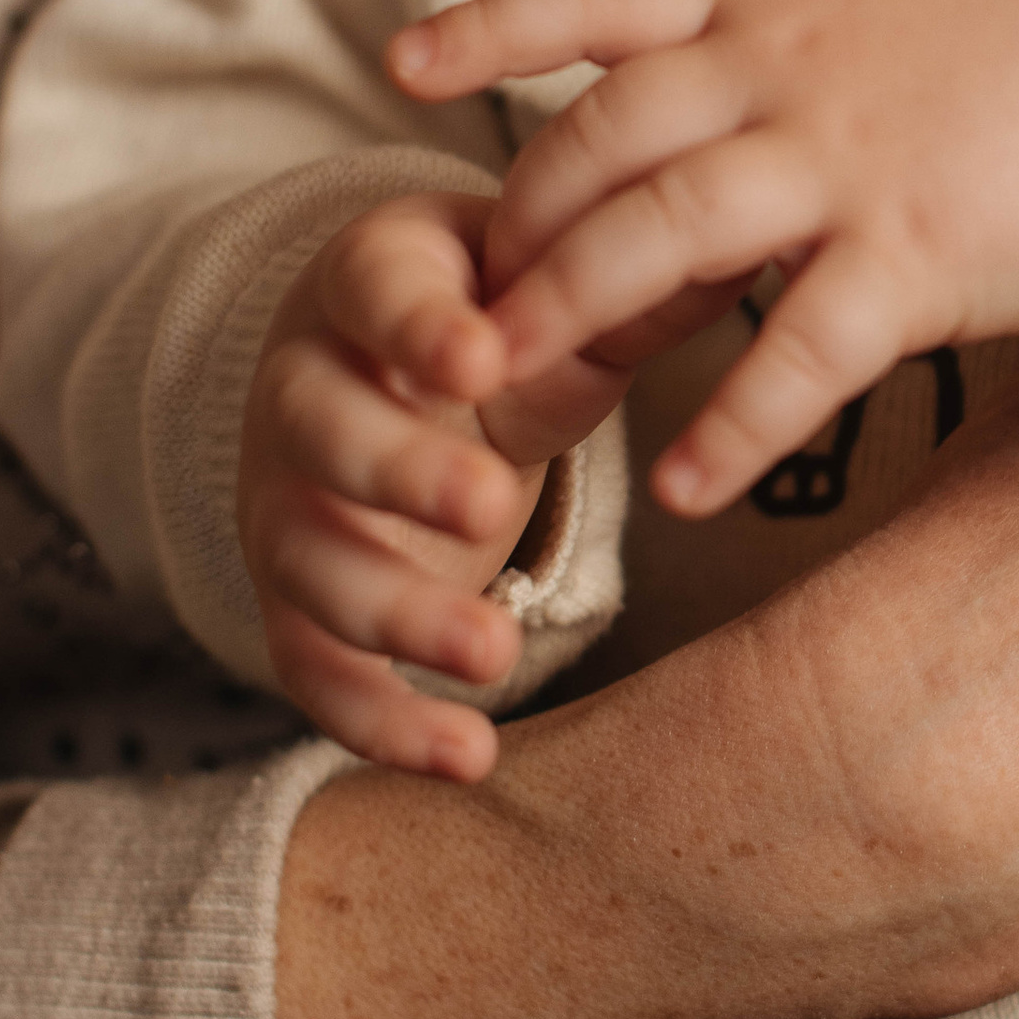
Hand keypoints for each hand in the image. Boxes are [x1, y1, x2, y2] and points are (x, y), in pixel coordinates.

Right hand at [239, 193, 568, 779]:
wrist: (401, 369)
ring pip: (308, 560)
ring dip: (397, 612)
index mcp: (369, 284)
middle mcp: (303, 390)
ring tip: (495, 653)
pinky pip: (314, 668)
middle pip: (323, 431)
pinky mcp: (297, 598)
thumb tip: (730, 262)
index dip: (419, 326)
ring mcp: (288, 500)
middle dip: (402, 472)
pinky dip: (379, 721)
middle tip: (489, 502)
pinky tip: (467, 756)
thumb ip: (617, 286)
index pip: (376, 292)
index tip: (484, 357)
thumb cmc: (494, 316)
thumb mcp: (549, 284)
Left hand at [386, 0, 1018, 516]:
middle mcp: (782, 69)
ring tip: (508, 402)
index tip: (400, 65)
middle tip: (457, 322)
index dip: (492, 27)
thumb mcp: (858, 8)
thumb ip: (744, 57)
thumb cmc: (1002, 52)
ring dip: (572, 321)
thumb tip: (637, 138)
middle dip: (516, 236)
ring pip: (663, 237)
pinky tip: (679, 491)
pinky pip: (796, 355)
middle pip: (600, 144)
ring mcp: (845, 161)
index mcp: (763, 2)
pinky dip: (729, 429)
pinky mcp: (914, 256)